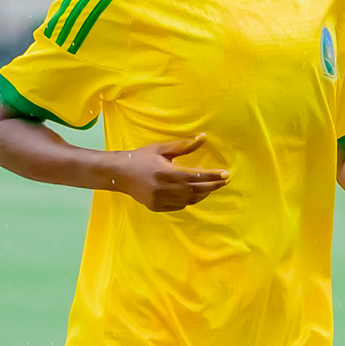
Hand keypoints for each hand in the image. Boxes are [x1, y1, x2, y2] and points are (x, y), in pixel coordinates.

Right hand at [110, 134, 228, 211]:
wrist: (118, 173)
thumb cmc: (141, 157)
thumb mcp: (161, 148)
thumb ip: (184, 146)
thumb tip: (203, 138)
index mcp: (165, 173)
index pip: (196, 177)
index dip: (212, 176)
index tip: (225, 174)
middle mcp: (164, 189)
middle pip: (195, 191)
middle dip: (212, 186)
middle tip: (224, 181)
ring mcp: (159, 200)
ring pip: (189, 201)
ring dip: (202, 194)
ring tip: (212, 187)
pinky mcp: (156, 207)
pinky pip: (179, 206)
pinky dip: (189, 200)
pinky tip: (194, 193)